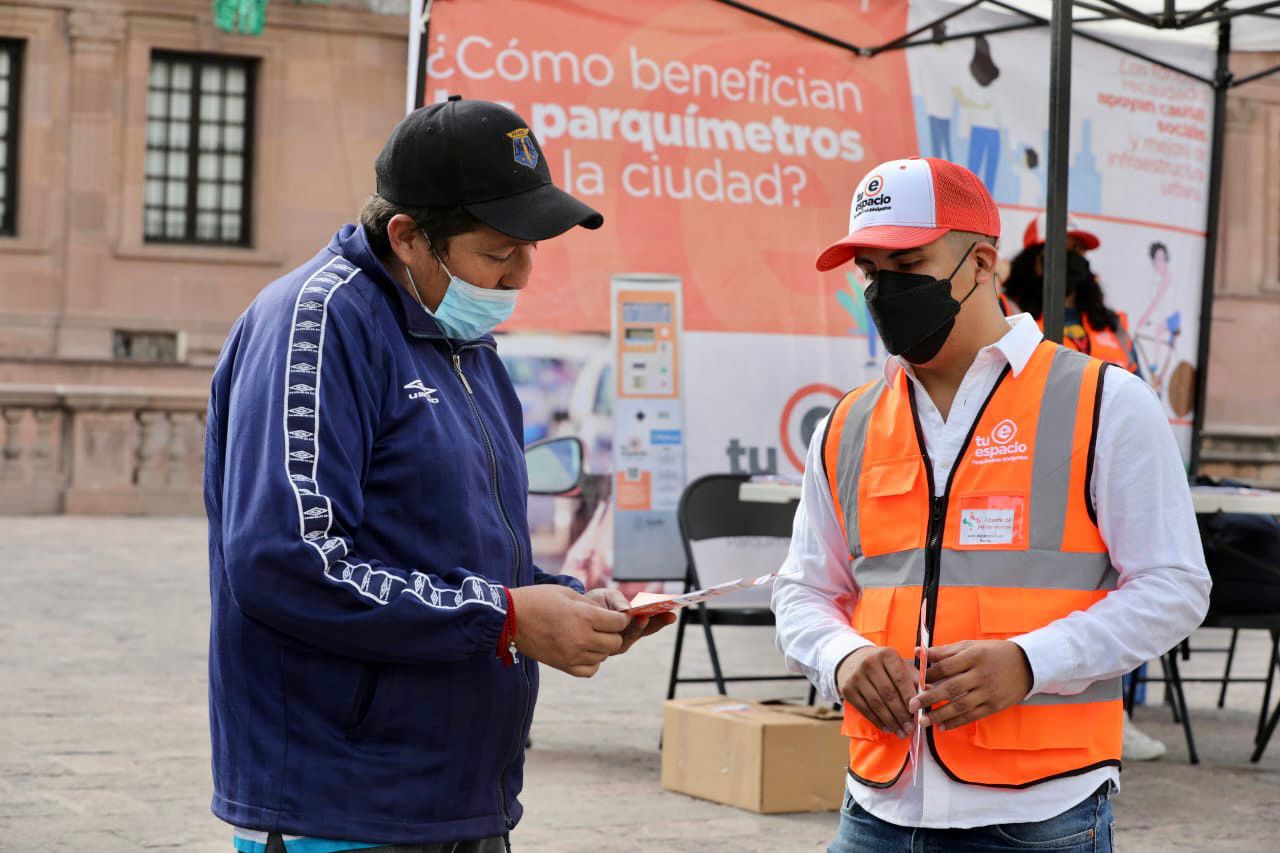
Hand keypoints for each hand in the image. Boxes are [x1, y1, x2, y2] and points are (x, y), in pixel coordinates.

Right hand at [508, 585, 628, 677]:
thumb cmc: (539, 600)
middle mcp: (581, 638)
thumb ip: (592, 605)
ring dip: (601, 647)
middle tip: (604, 626)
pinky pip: (590, 670)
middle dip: (613, 633)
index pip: (619, 623)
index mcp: (584, 616)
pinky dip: (592, 662)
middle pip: (614, 643)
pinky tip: (584, 650)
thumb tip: (611, 614)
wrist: (510, 618)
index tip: (617, 616)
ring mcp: (572, 654)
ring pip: (603, 657)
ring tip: (590, 636)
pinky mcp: (563, 665)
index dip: (621, 618)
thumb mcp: (568, 593)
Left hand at [584, 587, 676, 653]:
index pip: (651, 623)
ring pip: (630, 637)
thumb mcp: (608, 596)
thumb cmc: (596, 603)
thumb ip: (618, 600)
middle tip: (663, 614)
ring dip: (638, 627)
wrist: (573, 612)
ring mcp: (615, 643)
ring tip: (643, 616)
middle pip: (645, 631)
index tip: (673, 613)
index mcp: (634, 623)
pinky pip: (611, 642)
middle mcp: (627, 635)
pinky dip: (617, 633)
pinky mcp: (601, 648)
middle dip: (654, 623)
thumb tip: (627, 609)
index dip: (662, 619)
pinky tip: (621, 623)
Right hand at [835, 646, 918, 738]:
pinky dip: (877, 721)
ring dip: (891, 721)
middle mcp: (869, 663)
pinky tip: (887, 728)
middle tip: (911, 728)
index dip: (909, 697)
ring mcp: (856, 676)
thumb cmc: (883, 665)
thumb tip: (931, 692)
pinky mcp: (847, 689)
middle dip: (901, 714)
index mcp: (886, 654)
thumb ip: (914, 677)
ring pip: (876, 704)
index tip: (918, 712)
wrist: (852, 660)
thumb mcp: (899, 664)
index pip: (901, 678)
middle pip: (888, 693)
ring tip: (901, 732)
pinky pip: (864, 709)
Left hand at [910, 640, 1032, 730]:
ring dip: (940, 714)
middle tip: (912, 705)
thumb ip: (943, 651)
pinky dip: (956, 722)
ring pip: (961, 706)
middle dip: (929, 698)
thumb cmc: (992, 653)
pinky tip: (942, 726)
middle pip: (951, 688)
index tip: (914, 681)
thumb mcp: (969, 646)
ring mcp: (988, 692)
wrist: (1026, 665)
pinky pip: (972, 716)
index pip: (946, 667)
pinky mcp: (994, 706)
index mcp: (973, 656)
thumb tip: (918, 653)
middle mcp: (981, 675)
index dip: (928, 675)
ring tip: (923, 720)